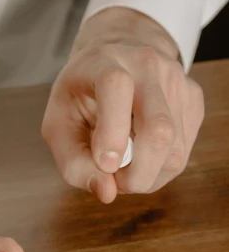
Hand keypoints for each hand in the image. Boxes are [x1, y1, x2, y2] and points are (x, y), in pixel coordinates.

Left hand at [41, 8, 204, 202]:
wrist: (114, 58)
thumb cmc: (80, 96)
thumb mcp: (58, 124)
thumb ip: (73, 161)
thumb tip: (106, 192)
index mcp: (104, 61)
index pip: (116, 87)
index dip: (112, 131)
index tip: (105, 164)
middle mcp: (145, 64)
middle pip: (158, 129)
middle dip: (138, 173)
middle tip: (117, 184)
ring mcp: (175, 79)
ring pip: (175, 148)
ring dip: (148, 174)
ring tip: (124, 167)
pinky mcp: (193, 96)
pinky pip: (185, 148)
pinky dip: (161, 165)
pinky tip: (141, 152)